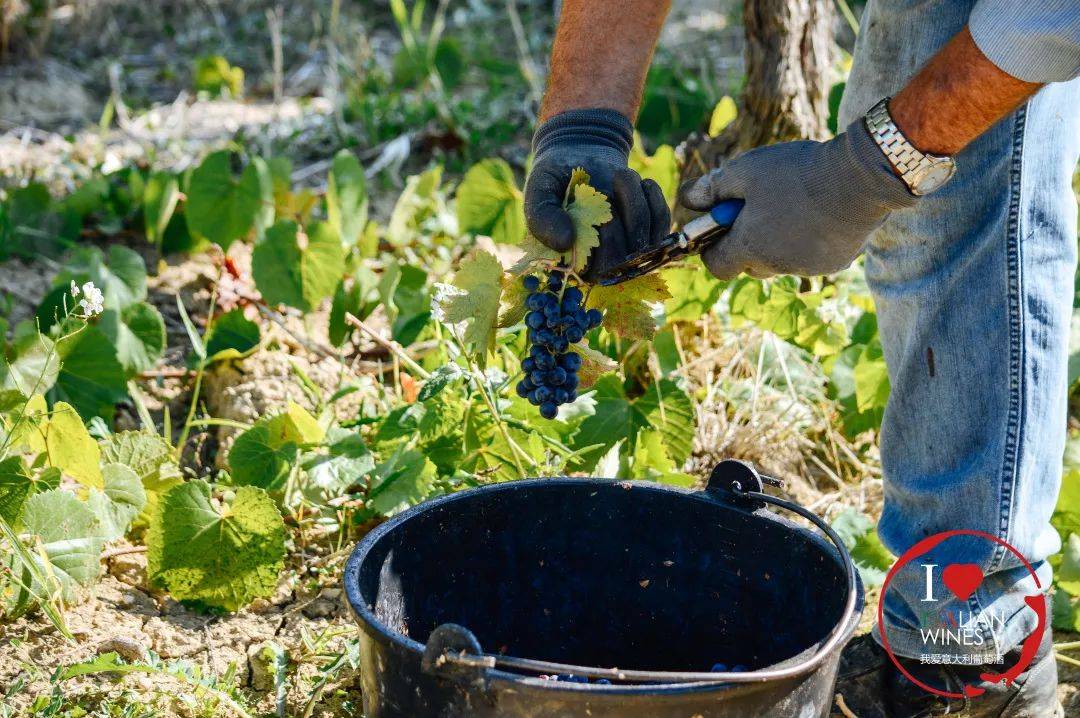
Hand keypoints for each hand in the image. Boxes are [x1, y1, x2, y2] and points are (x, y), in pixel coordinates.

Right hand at [525, 109, 669, 281]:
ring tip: (620, 175)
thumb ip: (542, 218)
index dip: (605, 233)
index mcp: (574, 264)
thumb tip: (565, 243)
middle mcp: (604, 266)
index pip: (599, 268)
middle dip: (625, 213)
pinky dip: (653, 196)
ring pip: (648, 238)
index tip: (597, 199)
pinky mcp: (650, 233)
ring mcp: (630, 252)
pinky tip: (638, 183)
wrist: (579, 156)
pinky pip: (662, 222)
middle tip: (610, 183)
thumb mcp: (539, 192)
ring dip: (637, 199)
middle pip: (628, 259)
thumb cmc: (555, 178)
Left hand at [678, 119, 918, 278]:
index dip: (712, 248)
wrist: (861, 177)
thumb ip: (712, 188)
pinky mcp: (836, 262)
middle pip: (749, 265)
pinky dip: (808, 240)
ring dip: (778, 241)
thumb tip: (688, 200)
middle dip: (746, 242)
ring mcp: (809, 267)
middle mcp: (777, 265)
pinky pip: (812, 256)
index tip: (719, 227)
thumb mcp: (745, 171)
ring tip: (792, 204)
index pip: (716, 267)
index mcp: (750, 247)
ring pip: (782, 260)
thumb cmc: (797, 172)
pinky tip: (819, 212)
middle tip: (758, 207)